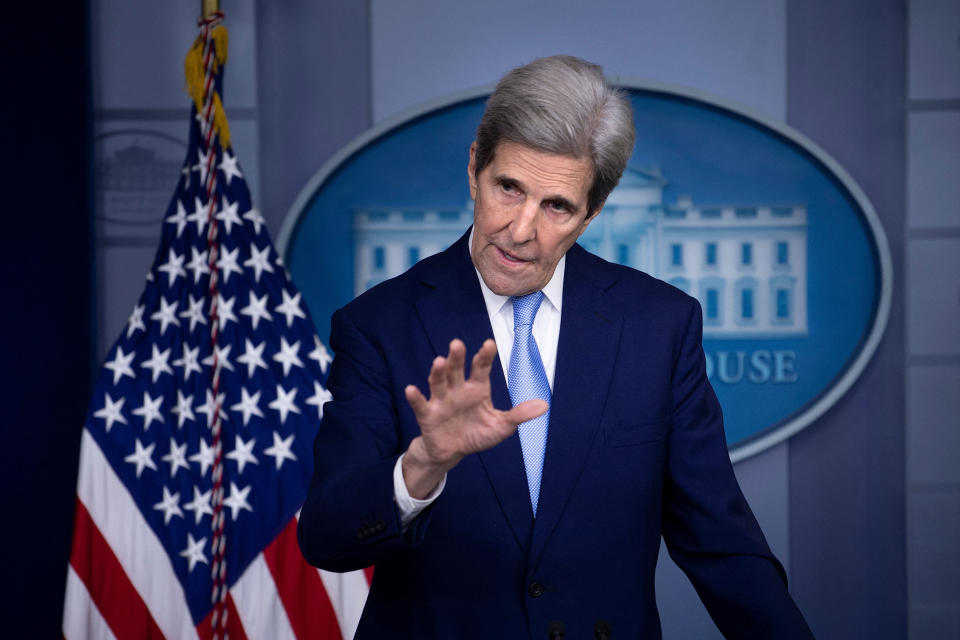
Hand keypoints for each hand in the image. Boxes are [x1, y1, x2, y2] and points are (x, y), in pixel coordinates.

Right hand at [402, 338, 547, 497]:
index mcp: (477, 388)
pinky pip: (421, 405)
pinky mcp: (428, 415)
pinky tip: (411, 389)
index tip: (489, 344)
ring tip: (439, 361)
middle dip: (457, 357)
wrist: (453, 451)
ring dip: (438, 372)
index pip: (481, 368)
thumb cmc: (477, 433)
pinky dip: (416, 397)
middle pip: (457, 369)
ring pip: (439, 382)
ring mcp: (441, 400)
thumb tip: (545, 406)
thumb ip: (519, 415)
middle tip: (457, 344)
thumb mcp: (501, 426)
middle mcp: (458, 389)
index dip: (484, 356)